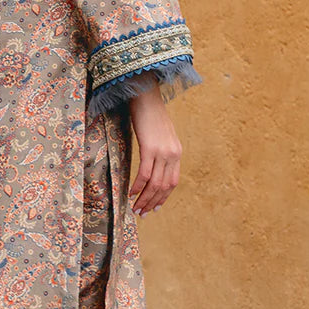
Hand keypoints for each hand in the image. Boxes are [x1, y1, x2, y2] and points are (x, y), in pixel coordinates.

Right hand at [128, 80, 181, 214]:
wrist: (146, 95)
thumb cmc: (150, 114)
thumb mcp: (161, 134)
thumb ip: (161, 150)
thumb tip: (154, 164)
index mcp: (177, 152)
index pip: (173, 182)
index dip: (163, 197)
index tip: (154, 207)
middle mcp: (173, 154)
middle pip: (164, 186)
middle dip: (152, 202)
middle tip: (141, 213)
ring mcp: (162, 151)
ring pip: (155, 183)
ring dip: (144, 198)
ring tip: (135, 208)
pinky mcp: (149, 147)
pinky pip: (145, 173)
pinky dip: (138, 186)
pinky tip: (131, 192)